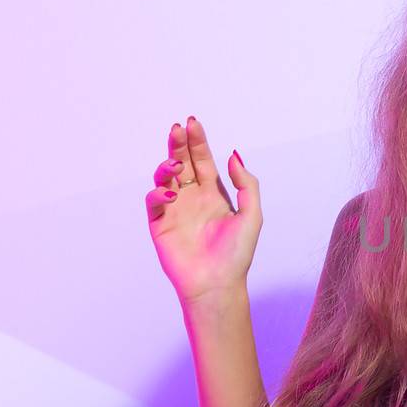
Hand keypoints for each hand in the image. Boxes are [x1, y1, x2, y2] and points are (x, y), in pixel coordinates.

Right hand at [145, 116, 263, 303]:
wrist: (218, 283)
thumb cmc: (237, 253)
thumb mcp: (252, 215)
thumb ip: (246, 184)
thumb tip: (232, 155)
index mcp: (213, 193)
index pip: (202, 160)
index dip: (197, 141)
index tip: (192, 123)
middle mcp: (192, 198)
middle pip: (181, 162)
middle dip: (178, 144)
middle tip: (177, 129)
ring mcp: (174, 210)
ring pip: (164, 178)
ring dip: (167, 166)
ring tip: (176, 166)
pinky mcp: (160, 225)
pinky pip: (154, 202)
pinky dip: (158, 194)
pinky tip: (172, 195)